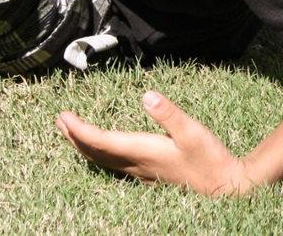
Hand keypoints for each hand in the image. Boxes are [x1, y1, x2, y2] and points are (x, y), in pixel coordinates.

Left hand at [57, 91, 252, 196]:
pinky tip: (103, 149)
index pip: (101, 141)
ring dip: (84, 146)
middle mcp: (137, 164)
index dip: (80, 129)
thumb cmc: (210, 160)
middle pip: (96, 153)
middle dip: (75, 137)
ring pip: (103, 160)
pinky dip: (100, 153)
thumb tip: (147, 95)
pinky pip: (113, 163)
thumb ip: (169, 114)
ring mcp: (141, 171)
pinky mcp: (148, 173)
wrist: (224, 187)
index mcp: (143, 151)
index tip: (63, 116)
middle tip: (59, 121)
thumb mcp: (193, 132)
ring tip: (71, 133)